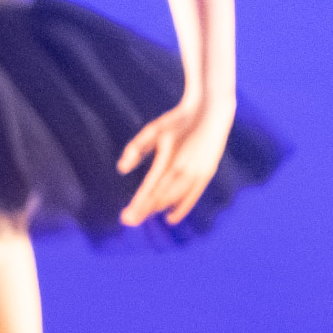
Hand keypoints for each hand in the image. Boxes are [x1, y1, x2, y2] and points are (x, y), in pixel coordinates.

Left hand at [114, 93, 233, 229]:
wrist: (210, 110)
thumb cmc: (178, 120)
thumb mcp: (154, 129)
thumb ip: (136, 148)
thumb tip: (121, 168)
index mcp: (168, 158)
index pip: (149, 189)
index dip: (138, 204)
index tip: (125, 217)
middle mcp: (182, 169)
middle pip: (160, 198)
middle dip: (143, 211)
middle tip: (128, 221)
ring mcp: (196, 173)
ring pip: (174, 199)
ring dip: (158, 209)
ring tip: (142, 216)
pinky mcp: (206, 174)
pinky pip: (192, 197)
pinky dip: (181, 209)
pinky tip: (169, 218)